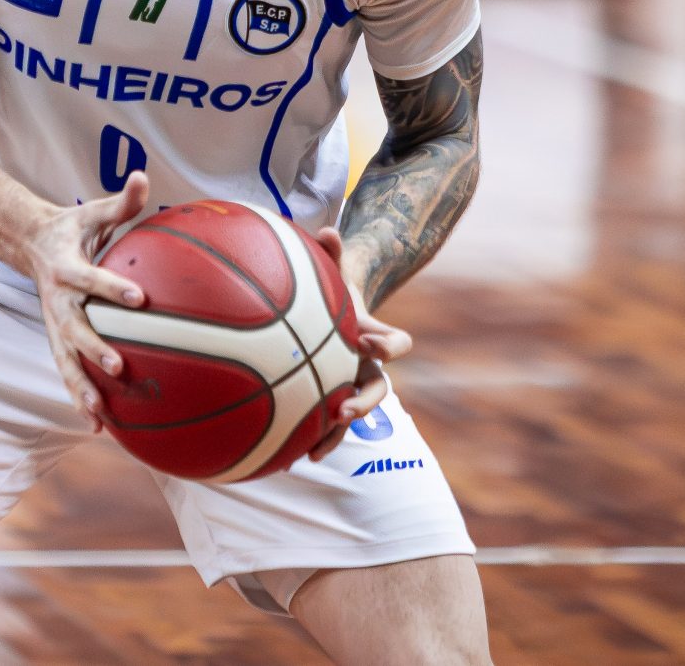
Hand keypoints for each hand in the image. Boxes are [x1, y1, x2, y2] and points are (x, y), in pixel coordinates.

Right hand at [21, 172, 149, 423]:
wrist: (30, 244)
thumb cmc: (72, 228)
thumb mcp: (93, 211)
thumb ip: (122, 201)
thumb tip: (143, 176)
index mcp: (68, 268)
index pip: (91, 279)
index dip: (112, 288)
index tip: (140, 298)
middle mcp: (58, 301)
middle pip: (74, 328)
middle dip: (93, 348)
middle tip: (118, 365)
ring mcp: (55, 324)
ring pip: (64, 359)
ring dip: (80, 386)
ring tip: (99, 413)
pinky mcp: (56, 338)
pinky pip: (66, 371)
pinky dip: (78, 397)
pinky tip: (98, 427)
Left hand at [307, 226, 412, 460]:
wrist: (335, 307)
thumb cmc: (332, 285)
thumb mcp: (334, 268)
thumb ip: (333, 252)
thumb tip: (327, 229)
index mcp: (373, 334)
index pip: (397, 343)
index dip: (388, 346)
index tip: (367, 345)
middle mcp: (368, 365)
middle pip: (379, 389)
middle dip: (364, 403)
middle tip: (344, 411)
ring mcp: (351, 384)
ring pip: (353, 413)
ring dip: (337, 433)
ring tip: (314, 451)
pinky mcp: (331, 396)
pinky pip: (326, 421)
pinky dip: (312, 436)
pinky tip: (287, 454)